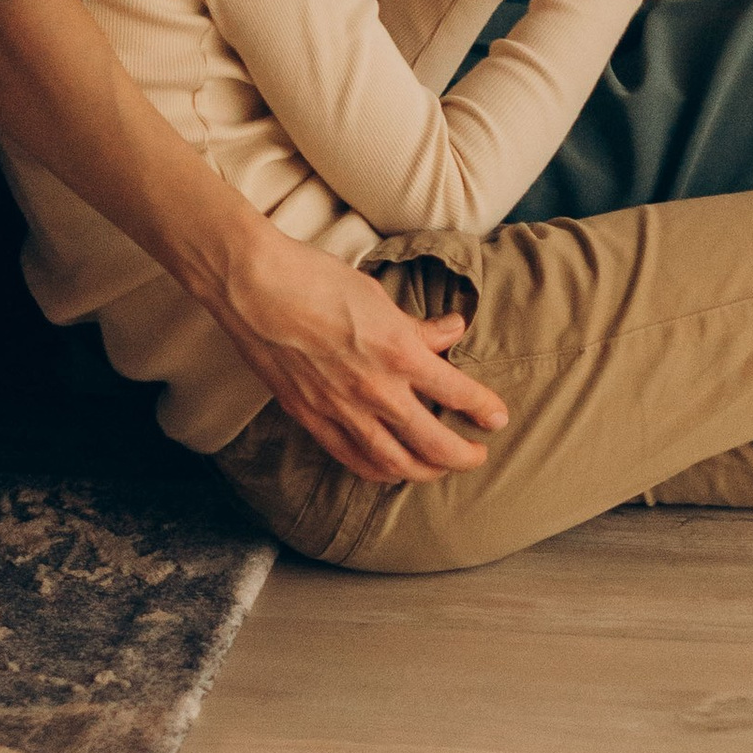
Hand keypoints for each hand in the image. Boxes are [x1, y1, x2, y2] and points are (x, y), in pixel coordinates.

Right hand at [206, 221, 506, 485]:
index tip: (498, 418)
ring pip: (394, 461)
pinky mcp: (311, 418)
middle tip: (477, 456)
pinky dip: (378, 470)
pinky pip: (352, 458)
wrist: (254, 288)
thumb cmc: (316, 281)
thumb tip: (453, 330)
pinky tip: (389, 469)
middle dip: (462, 456)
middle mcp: (375, 389)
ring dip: (424, 471)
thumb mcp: (379, 297)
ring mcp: (341, 409)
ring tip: (439, 468)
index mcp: (399, 352)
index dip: (484, 410)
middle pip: (433, 443)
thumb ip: (417, 326)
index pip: (457, 393)